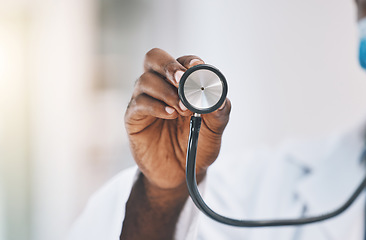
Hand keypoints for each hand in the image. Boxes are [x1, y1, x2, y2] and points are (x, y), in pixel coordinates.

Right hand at [125, 48, 230, 189]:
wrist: (180, 174)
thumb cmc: (197, 146)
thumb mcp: (214, 130)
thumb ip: (219, 112)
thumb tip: (219, 97)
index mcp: (181, 84)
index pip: (181, 61)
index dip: (189, 62)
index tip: (198, 69)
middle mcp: (160, 86)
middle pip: (154, 58)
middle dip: (169, 65)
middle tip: (182, 79)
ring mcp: (144, 100)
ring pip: (145, 80)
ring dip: (167, 91)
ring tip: (182, 109)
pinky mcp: (134, 118)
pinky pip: (139, 103)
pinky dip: (156, 105)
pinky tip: (170, 115)